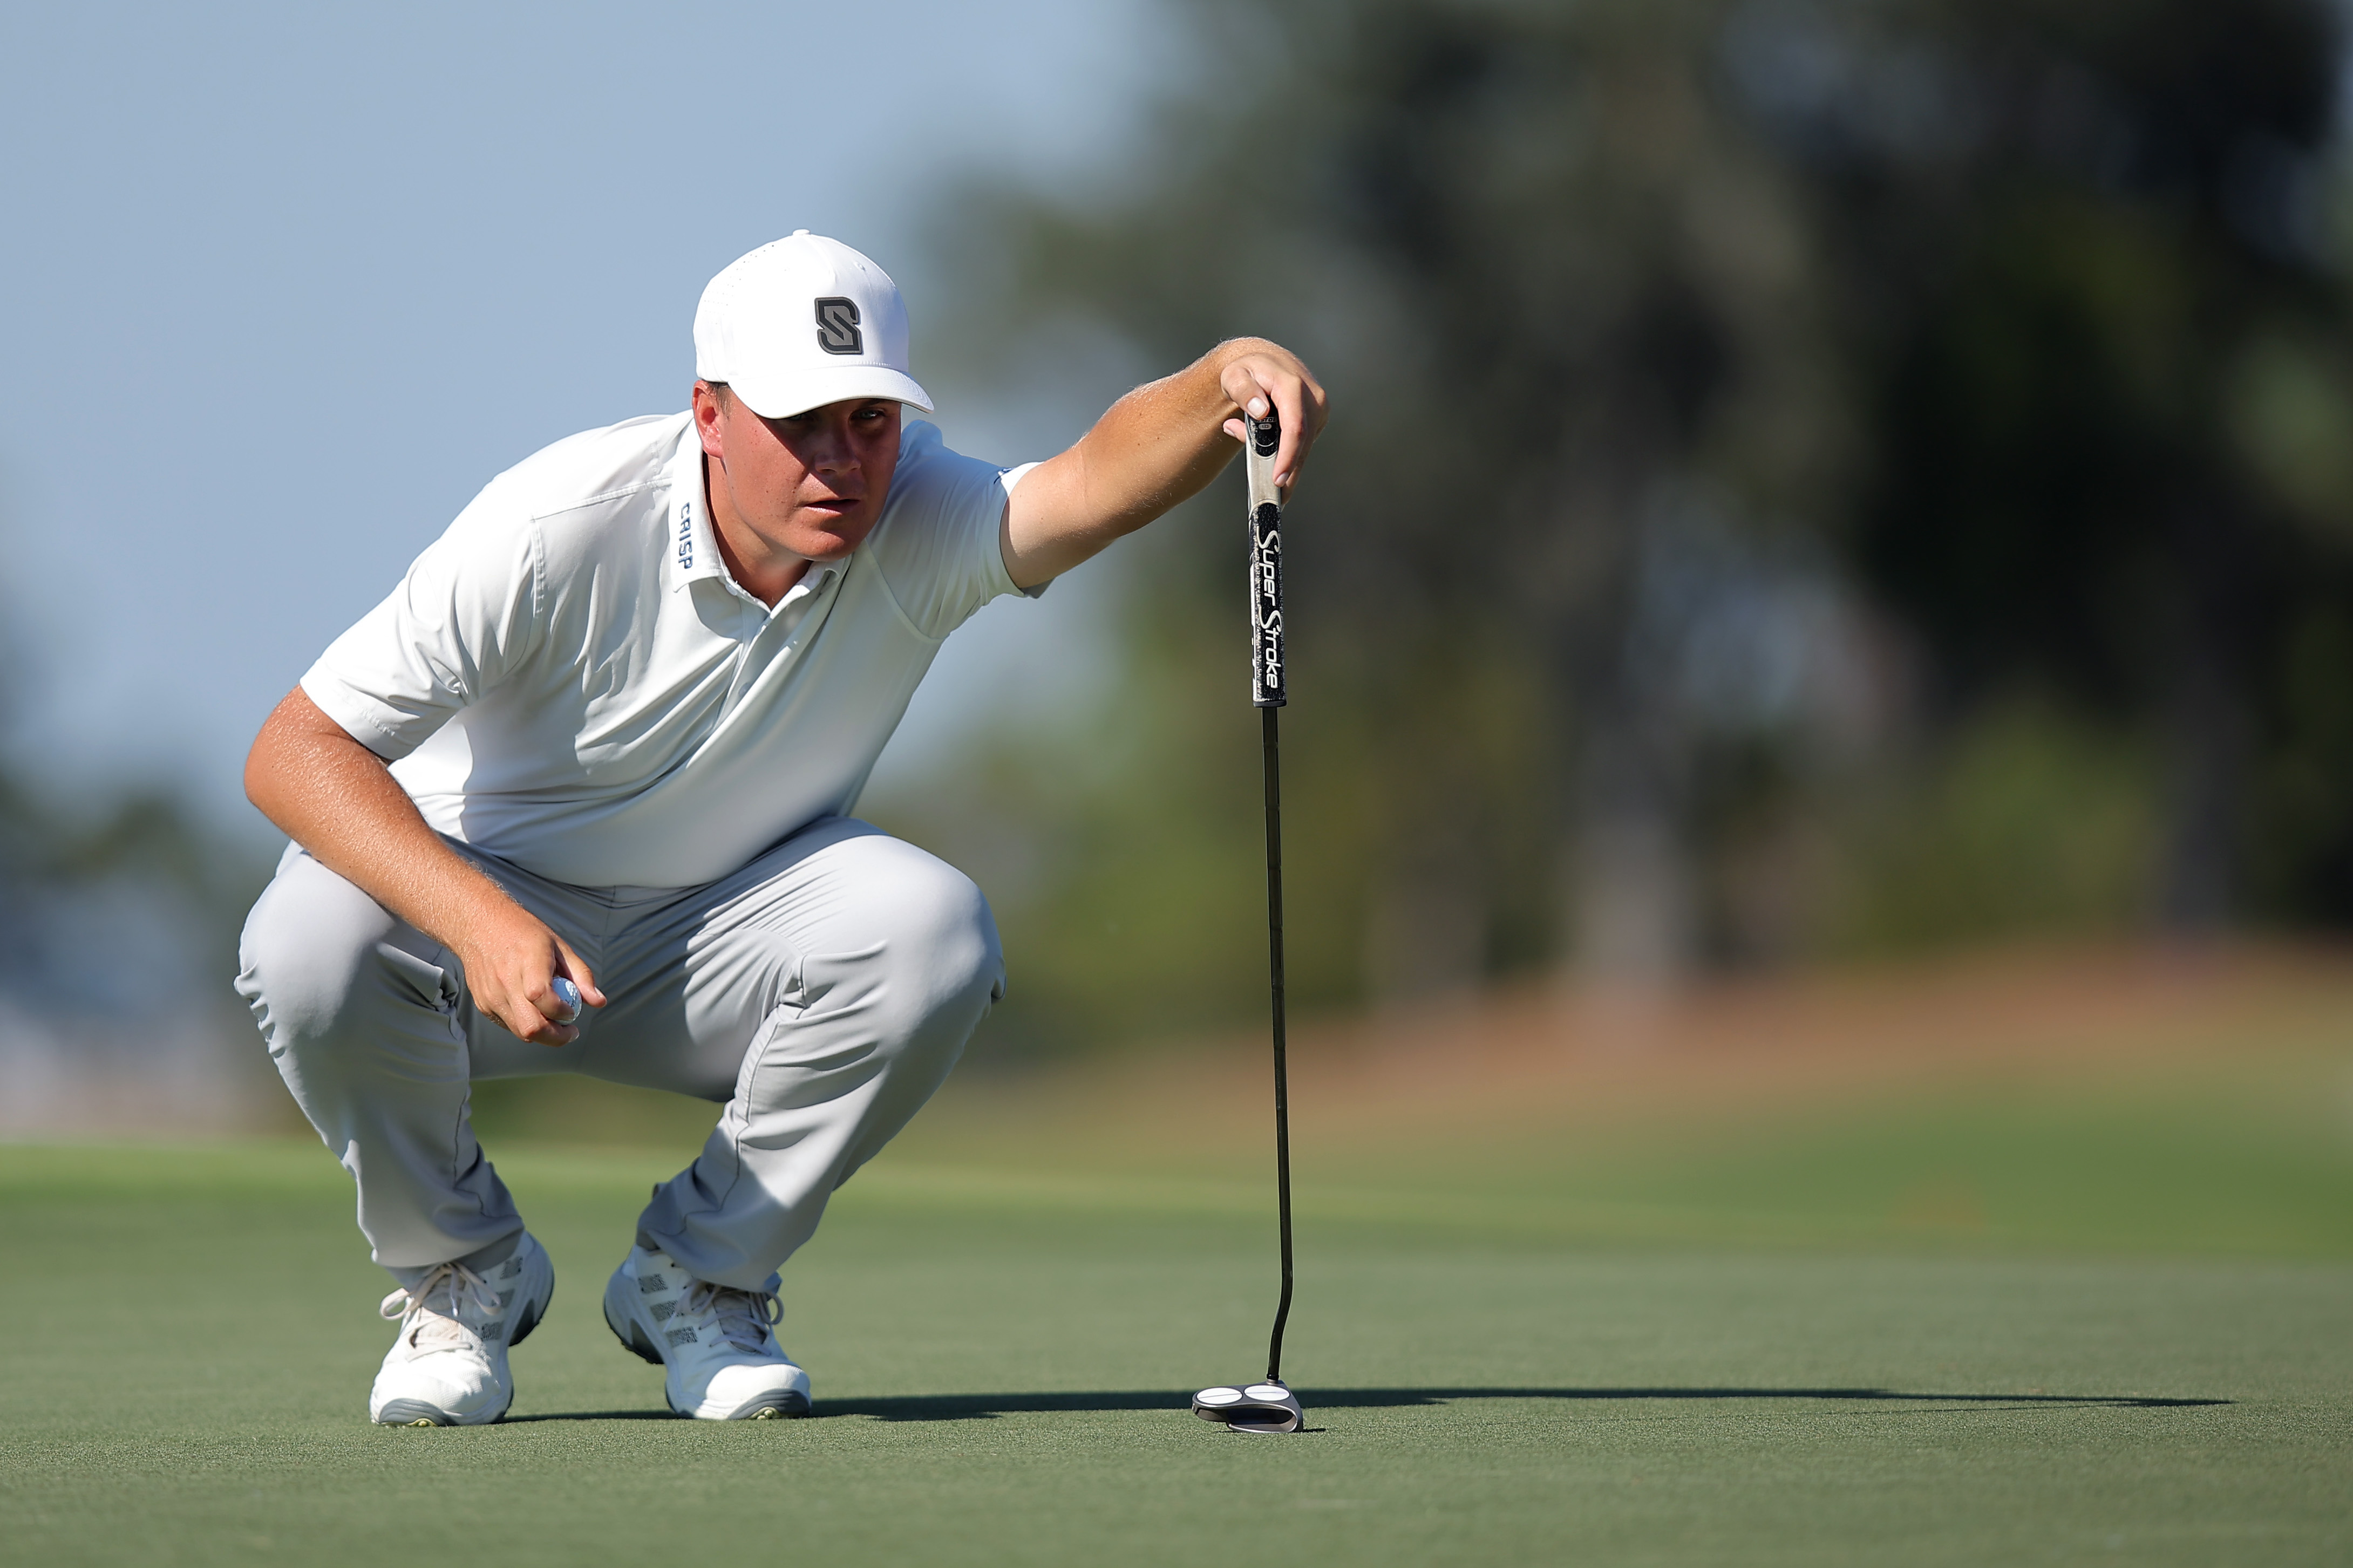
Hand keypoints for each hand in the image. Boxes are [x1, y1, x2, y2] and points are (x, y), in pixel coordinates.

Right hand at [449, 897, 606, 1046]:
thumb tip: (599, 1002)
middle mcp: (505, 980)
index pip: (541, 996)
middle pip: (530, 1026)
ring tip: (554, 1018)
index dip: (561, 1011)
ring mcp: (491, 995)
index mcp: (528, 960)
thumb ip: (581, 975)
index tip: (573, 1012)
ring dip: (543, 1033)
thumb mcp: (559, 946)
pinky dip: (525, 1024)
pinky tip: (533, 1009)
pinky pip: (509, 1025)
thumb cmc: (526, 935)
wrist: (481, 926)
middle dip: (556, 1037)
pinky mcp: (483, 1004)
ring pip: (520, 1031)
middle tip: (571, 1031)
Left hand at [1217, 343, 1328, 493]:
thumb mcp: (1234, 376)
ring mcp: (1318, 408)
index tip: (1278, 479)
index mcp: (1293, 386)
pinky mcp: (1317, 417)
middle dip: (1289, 470)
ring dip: (1284, 460)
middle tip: (1276, 498)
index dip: (1288, 456)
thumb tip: (1259, 411)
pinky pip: (1303, 442)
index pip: (1295, 428)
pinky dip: (1287, 453)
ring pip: (1305, 446)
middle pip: (1303, 442)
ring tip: (1264, 474)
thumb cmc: (1246, 371)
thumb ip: (1243, 391)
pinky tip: (1269, 455)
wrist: (1264, 362)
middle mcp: (1312, 397)